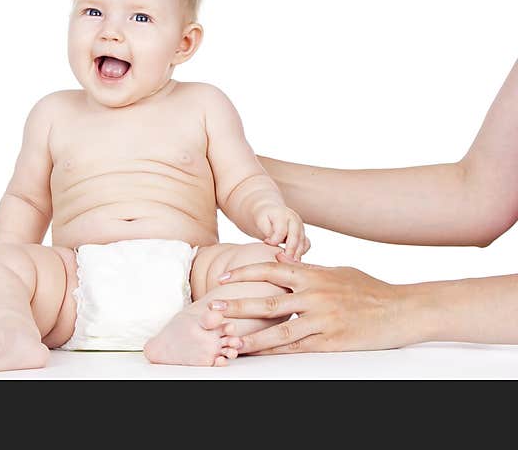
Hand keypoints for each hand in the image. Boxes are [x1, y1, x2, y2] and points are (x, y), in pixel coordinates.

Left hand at [208, 253, 409, 353]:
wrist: (402, 310)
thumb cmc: (369, 289)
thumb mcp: (337, 272)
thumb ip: (308, 269)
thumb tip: (280, 260)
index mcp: (313, 275)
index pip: (270, 270)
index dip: (245, 274)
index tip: (224, 278)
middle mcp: (314, 295)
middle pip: (267, 301)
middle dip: (237, 307)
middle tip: (213, 311)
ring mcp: (322, 319)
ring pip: (278, 329)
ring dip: (250, 336)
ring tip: (228, 340)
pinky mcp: (331, 341)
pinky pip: (297, 347)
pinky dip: (275, 351)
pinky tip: (259, 354)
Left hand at [253, 204, 308, 259]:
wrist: (270, 212)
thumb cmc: (264, 217)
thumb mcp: (261, 220)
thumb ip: (267, 230)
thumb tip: (274, 243)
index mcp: (283, 215)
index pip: (281, 230)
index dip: (274, 240)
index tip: (266, 243)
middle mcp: (295, 220)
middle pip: (295, 237)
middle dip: (290, 250)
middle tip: (283, 260)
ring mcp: (301, 227)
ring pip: (303, 242)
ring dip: (297, 254)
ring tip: (288, 262)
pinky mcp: (303, 234)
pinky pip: (306, 245)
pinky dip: (301, 252)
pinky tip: (293, 259)